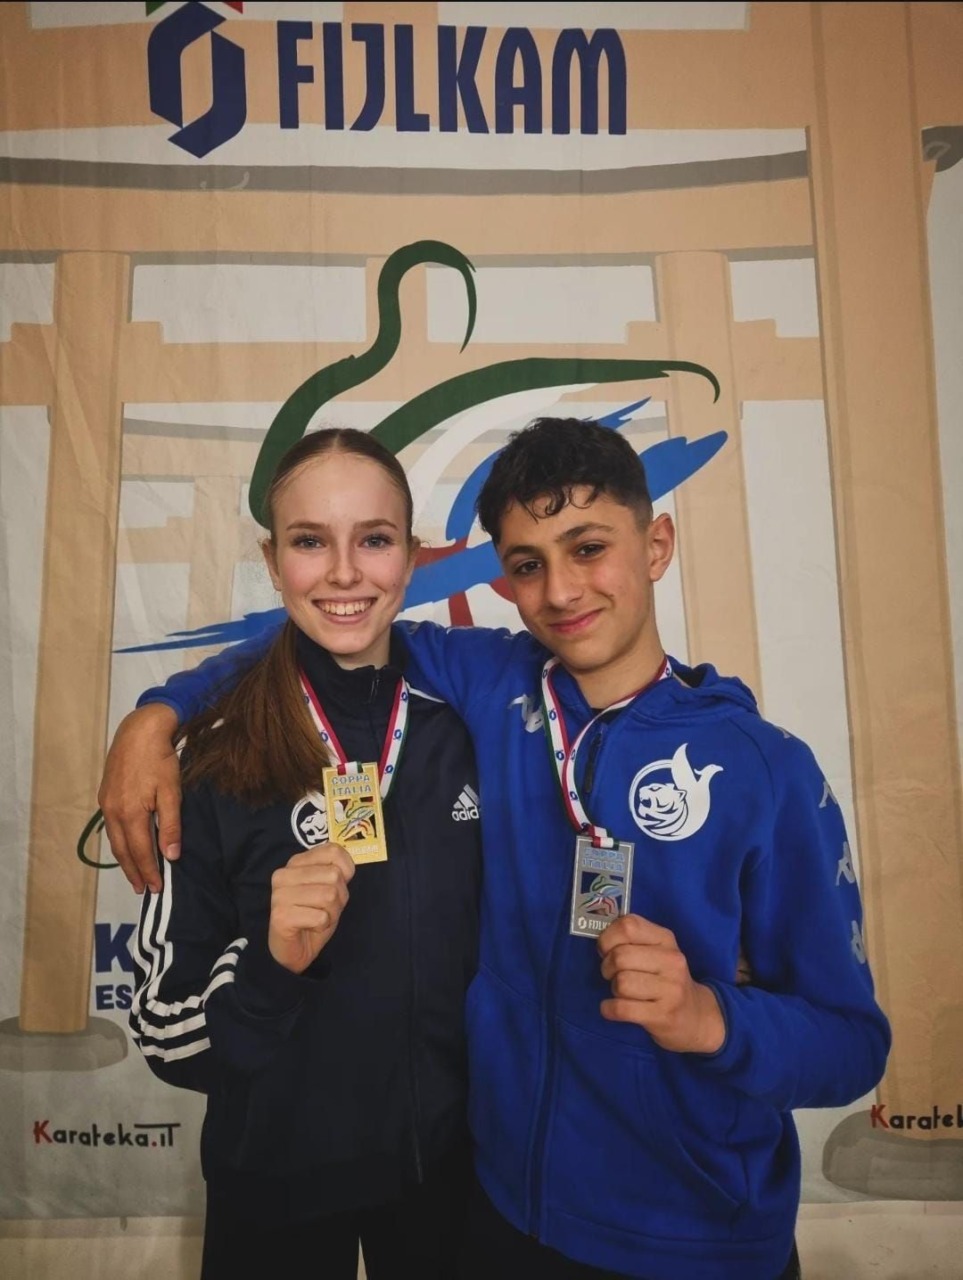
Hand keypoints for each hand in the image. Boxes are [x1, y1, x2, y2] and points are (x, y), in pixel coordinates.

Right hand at [98, 704, 181, 894]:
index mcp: (130, 813)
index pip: (140, 852)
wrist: (139, 730)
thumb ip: (171, 826)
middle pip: (123, 851)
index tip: (156, 889)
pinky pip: (112, 826)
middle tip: (143, 890)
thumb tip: (171, 855)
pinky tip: (126, 845)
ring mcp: (106, 803)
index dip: (149, 872)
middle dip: (134, 872)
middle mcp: (113, 811)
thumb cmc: (160, 759)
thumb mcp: (171, 792)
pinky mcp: (105, 795)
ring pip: (114, 840)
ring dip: (125, 859)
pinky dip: (120, 841)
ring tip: (135, 874)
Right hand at [268, 843, 355, 973]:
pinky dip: (322, 926)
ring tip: (317, 919)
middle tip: (324, 909)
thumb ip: (335, 871)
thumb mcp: (329, 888)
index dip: (346, 871)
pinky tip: (310, 928)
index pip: (333, 851)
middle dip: (338, 898)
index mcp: (296, 862)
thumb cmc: (313, 916)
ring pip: (329, 896)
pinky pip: (320, 917)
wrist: (293, 950)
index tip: (336, 886)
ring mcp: (280, 895)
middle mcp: (284, 874)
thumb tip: (345, 869)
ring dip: (331, 913)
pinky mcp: (281, 916)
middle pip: (334, 875)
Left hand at [597, 915, 725, 1053]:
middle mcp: (672, 961)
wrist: (695, 1016)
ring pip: (621, 983)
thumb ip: (631, 940)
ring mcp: (670, 989)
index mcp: (666, 939)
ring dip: (613, 989)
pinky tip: (613, 1008)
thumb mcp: (656, 951)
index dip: (608, 938)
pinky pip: (621, 1008)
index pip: (628, 926)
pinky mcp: (663, 1015)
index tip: (606, 950)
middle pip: (619, 957)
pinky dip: (609, 1009)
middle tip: (612, 975)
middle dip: (607, 967)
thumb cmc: (666, 979)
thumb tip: (600, 938)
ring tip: (623, 992)